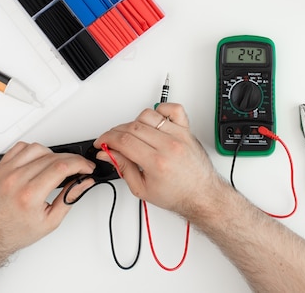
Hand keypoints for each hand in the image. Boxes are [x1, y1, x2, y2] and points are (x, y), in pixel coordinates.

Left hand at [0, 142, 94, 254]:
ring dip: (53, 154)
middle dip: (72, 160)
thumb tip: (84, 182)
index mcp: (29, 195)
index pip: (62, 167)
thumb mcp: (50, 222)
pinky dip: (34, 150)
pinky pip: (20, 147)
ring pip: (38, 148)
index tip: (87, 167)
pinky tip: (39, 160)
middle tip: (79, 168)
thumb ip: (70, 198)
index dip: (80, 164)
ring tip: (57, 167)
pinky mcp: (0, 168)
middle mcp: (16, 180)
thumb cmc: (14, 232)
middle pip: (53, 157)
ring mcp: (6, 172)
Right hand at [94, 103, 222, 217]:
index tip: (102, 142)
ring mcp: (179, 135)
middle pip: (132, 127)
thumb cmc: (177, 194)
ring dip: (134, 122)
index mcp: (156, 162)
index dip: (107, 139)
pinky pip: (174, 109)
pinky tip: (154, 122)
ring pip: (148, 115)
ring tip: (134, 135)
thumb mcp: (142, 189)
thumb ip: (122, 168)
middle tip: (112, 140)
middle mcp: (169, 145)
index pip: (123, 140)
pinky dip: (161, 110)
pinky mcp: (187, 130)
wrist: (202, 195)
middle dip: (116, 132)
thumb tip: (107, 153)